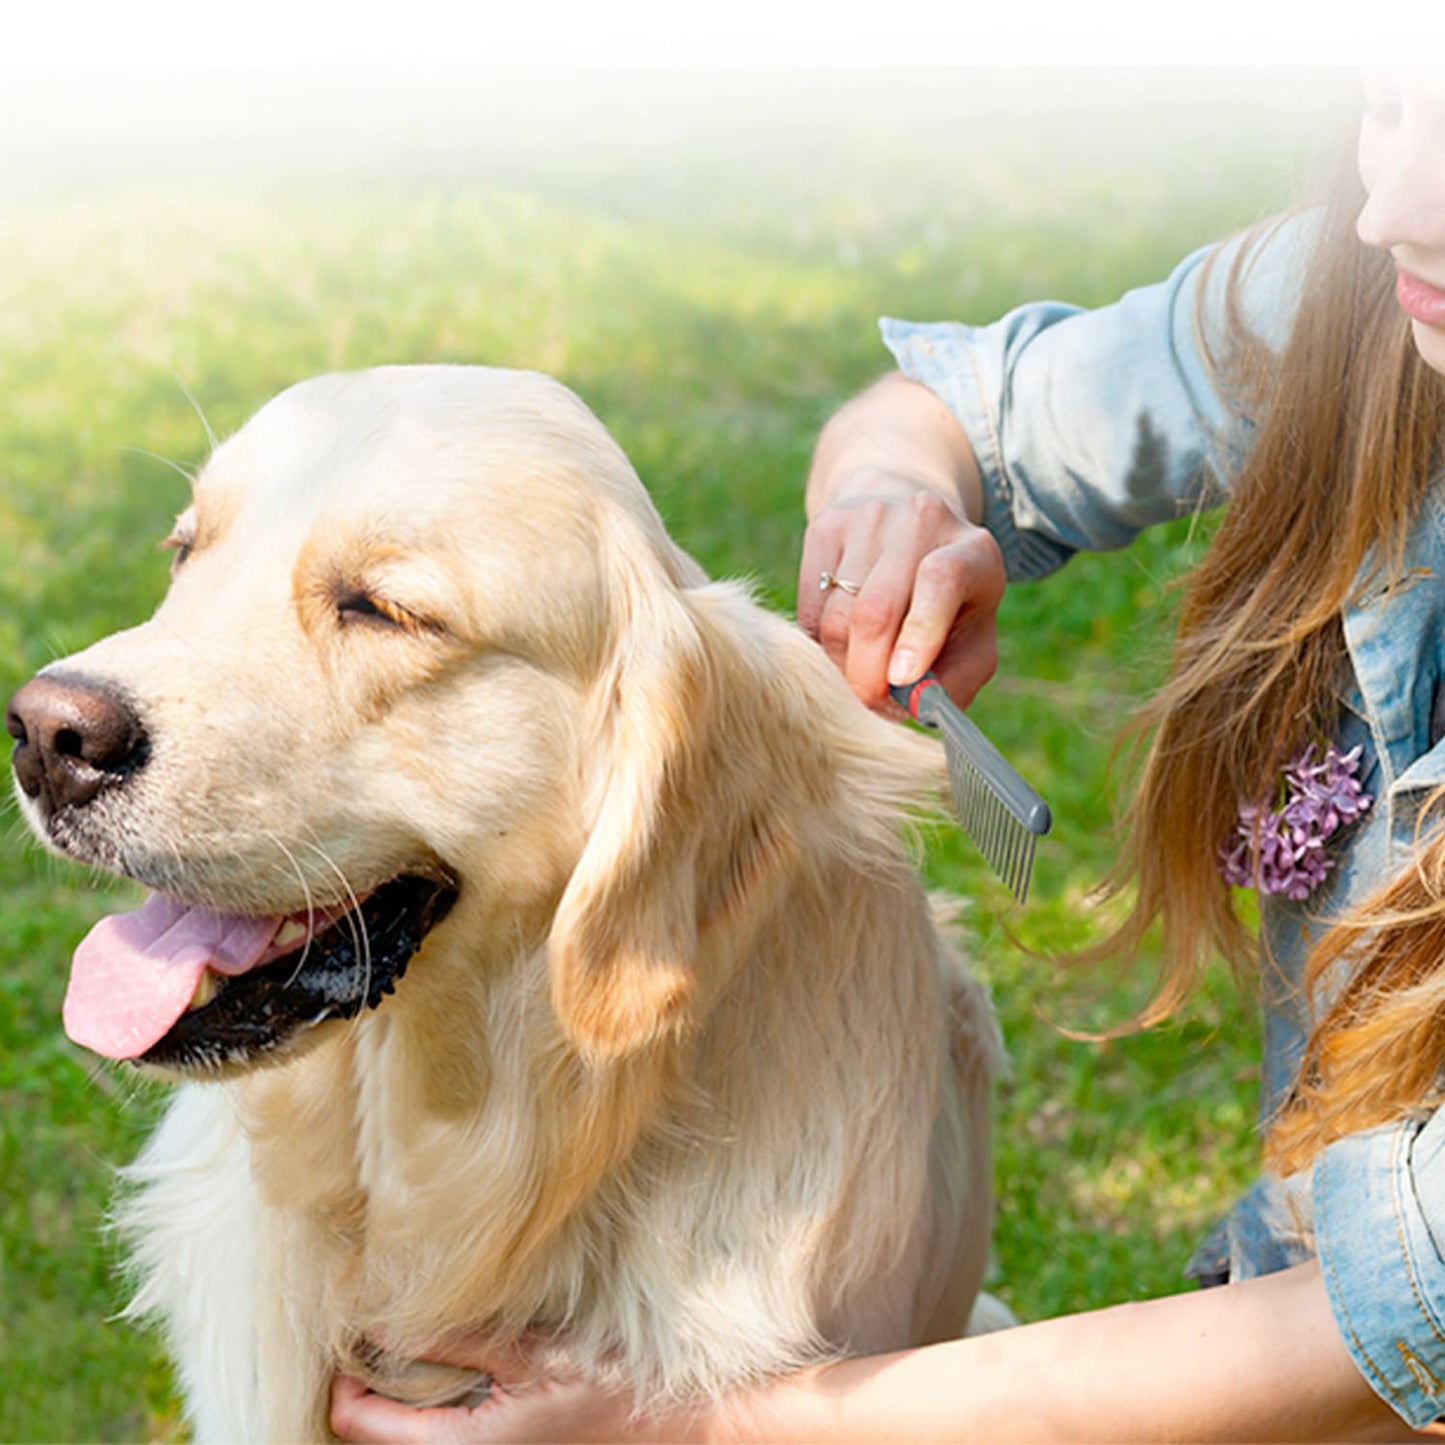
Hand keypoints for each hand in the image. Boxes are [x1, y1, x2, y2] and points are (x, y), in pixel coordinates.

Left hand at [329, 1349, 717, 1443]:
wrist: (666, 1423)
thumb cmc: (605, 1389)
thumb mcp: (531, 1354)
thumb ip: (455, 1342)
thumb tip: (383, 1324)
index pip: (358, 1424)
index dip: (343, 1373)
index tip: (356, 1322)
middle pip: (373, 1429)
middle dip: (368, 1374)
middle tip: (380, 1316)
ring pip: (404, 1428)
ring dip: (398, 1383)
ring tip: (410, 1329)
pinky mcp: (494, 1444)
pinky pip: (435, 1425)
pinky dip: (427, 1392)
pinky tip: (448, 1354)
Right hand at [799, 372, 1001, 710]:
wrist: (906, 525)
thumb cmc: (949, 604)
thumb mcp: (973, 637)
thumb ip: (956, 679)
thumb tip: (913, 706)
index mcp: (973, 550)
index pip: (942, 580)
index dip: (920, 633)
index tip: (901, 678)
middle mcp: (922, 521)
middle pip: (876, 608)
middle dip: (867, 672)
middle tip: (869, 702)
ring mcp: (869, 518)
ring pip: (836, 615)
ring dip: (841, 662)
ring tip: (859, 673)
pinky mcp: (826, 525)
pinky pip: (810, 607)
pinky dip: (819, 642)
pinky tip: (840, 644)